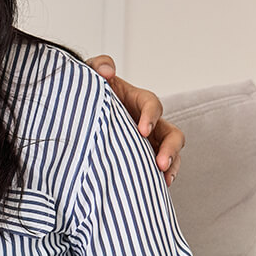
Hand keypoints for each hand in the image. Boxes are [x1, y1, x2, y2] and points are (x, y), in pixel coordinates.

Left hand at [85, 55, 184, 185]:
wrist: (83, 115)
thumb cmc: (92, 93)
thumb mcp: (91, 75)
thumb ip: (98, 66)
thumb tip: (107, 72)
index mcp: (138, 101)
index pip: (153, 104)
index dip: (151, 116)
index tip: (142, 131)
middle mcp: (149, 122)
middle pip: (172, 134)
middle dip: (170, 149)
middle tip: (160, 163)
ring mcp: (150, 142)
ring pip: (172, 154)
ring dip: (172, 166)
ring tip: (165, 180)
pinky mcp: (144, 158)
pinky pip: (160, 169)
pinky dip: (161, 178)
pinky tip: (157, 189)